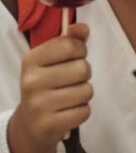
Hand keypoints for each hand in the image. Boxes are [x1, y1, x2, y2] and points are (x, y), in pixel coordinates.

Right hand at [8, 24, 92, 152]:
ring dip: (83, 94)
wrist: (30, 123)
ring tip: (67, 97)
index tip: (71, 59)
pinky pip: (85, 111)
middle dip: (83, 76)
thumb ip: (70, 41)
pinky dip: (81, 111)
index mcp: (31, 60)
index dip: (80, 51)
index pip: (71, 45)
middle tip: (68, 82)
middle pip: (83, 69)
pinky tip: (67, 111)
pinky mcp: (48, 124)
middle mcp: (31, 81)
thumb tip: (83, 28)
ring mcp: (38, 105)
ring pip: (87, 91)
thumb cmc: (47, 85)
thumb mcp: (52, 60)